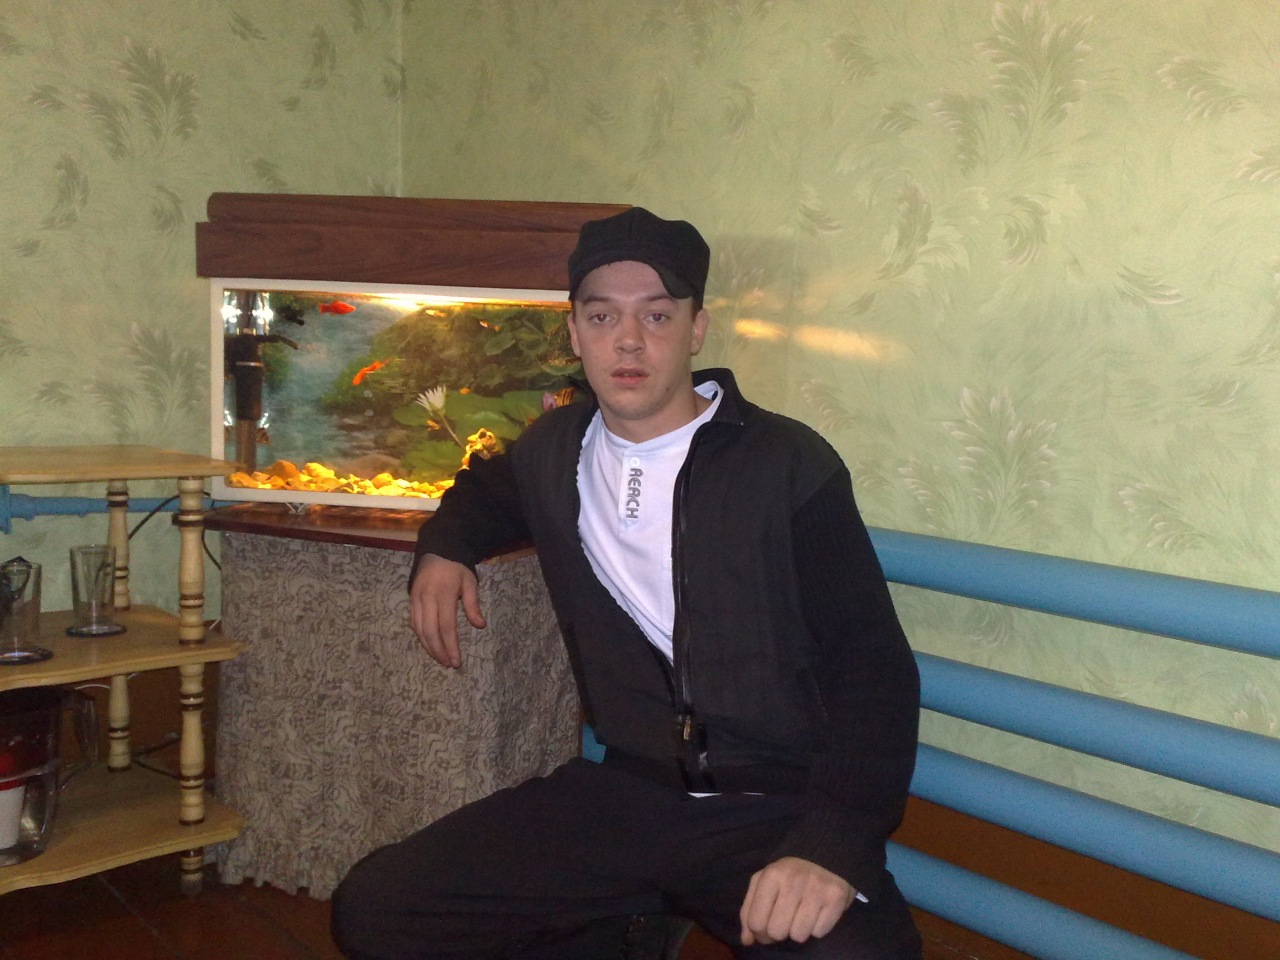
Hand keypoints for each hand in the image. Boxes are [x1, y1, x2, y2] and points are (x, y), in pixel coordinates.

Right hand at [409, 554, 485, 667]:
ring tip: (440, 659)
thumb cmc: (456, 568)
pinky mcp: (411, 600)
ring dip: (429, 647)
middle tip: (449, 664)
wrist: (436, 551)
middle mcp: (427, 599)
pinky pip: (414, 623)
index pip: (446, 627)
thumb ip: (473, 604)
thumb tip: (480, 626)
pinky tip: (429, 645)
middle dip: (439, 651)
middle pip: (430, 632)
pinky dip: (421, 637)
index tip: (456, 661)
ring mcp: (416, 600)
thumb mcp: (469, 582)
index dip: (450, 646)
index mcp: (443, 594)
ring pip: (419, 630)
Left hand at [739, 856, 855, 946]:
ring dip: (798, 931)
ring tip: (801, 915)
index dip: (759, 933)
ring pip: (798, 936)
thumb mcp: (763, 884)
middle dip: (779, 932)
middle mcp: (794, 880)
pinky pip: (819, 933)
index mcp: (772, 875)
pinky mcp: (836, 899)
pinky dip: (816, 928)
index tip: (766, 927)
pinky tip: (817, 912)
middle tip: (784, 921)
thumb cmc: (788, 875)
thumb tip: (747, 940)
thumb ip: (749, 911)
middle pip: (777, 932)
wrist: (824, 857)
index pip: (756, 922)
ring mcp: (816, 889)